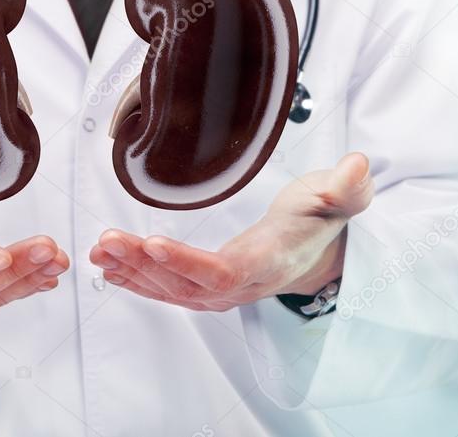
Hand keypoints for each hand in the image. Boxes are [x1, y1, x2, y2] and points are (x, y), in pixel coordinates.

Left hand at [89, 153, 373, 311]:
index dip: (188, 263)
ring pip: (170, 289)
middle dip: (143, 264)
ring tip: (100, 249)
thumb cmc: (317, 220)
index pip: (224, 271)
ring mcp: (220, 291)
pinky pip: (167, 290)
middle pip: (186, 284)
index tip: (154, 244)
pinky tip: (109, 268)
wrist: (315, 251)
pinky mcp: (205, 287)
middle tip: (109, 241)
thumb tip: (357, 166)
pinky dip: (136, 280)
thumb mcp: (336, 197)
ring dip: (132, 271)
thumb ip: (345, 187)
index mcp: (267, 263)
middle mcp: (240, 286)